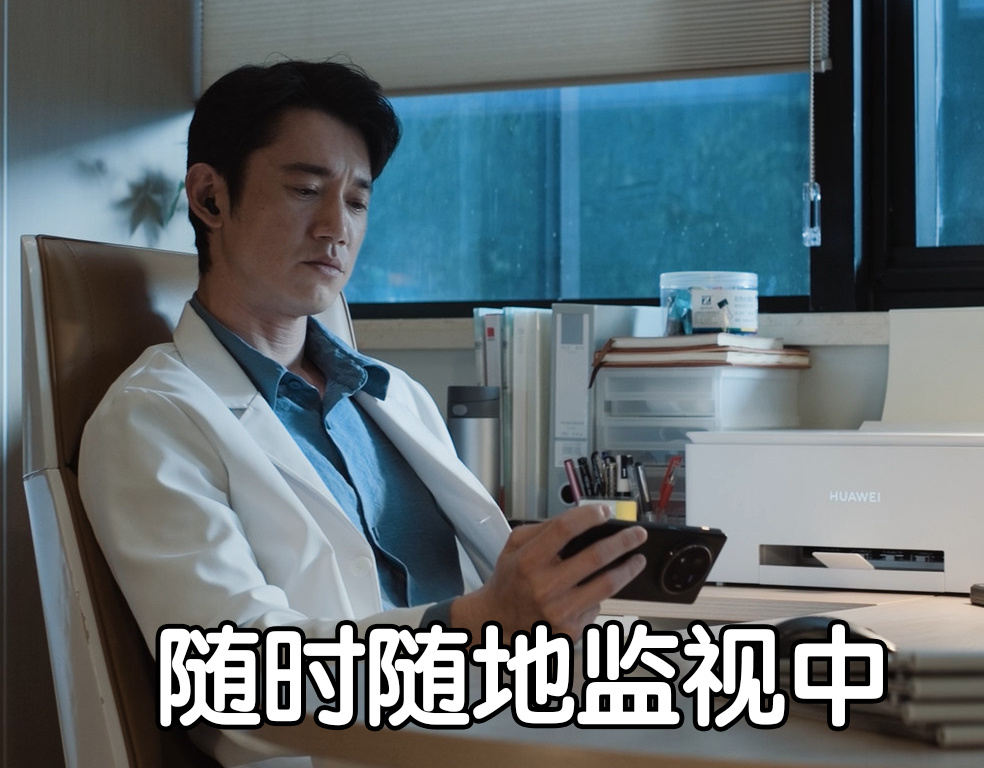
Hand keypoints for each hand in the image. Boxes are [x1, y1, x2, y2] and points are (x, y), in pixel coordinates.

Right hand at [450, 503, 646, 641]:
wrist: (498, 622)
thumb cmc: (510, 580)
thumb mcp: (514, 546)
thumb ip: (544, 529)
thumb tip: (582, 517)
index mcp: (527, 561)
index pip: (564, 529)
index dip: (588, 516)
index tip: (605, 512)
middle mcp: (543, 587)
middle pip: (595, 557)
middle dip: (623, 542)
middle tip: (638, 533)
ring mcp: (559, 611)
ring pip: (606, 585)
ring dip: (628, 569)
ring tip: (638, 559)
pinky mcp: (570, 630)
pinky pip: (596, 606)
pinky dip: (598, 595)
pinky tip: (594, 590)